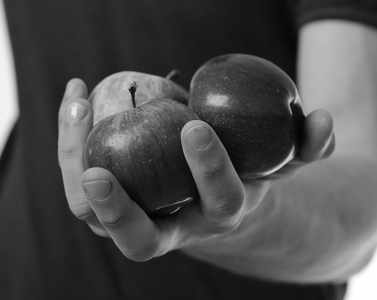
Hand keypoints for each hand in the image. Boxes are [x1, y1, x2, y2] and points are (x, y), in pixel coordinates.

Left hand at [58, 78, 334, 261]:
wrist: (208, 199)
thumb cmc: (244, 175)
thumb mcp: (277, 163)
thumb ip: (305, 146)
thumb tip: (321, 120)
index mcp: (217, 217)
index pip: (219, 202)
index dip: (210, 170)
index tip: (196, 126)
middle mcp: (172, 229)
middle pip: (137, 240)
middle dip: (117, 211)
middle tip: (97, 172)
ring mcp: (131, 220)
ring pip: (90, 211)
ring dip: (75, 160)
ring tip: (78, 102)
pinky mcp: (106, 201)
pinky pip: (80, 178)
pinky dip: (73, 139)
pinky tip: (77, 96)